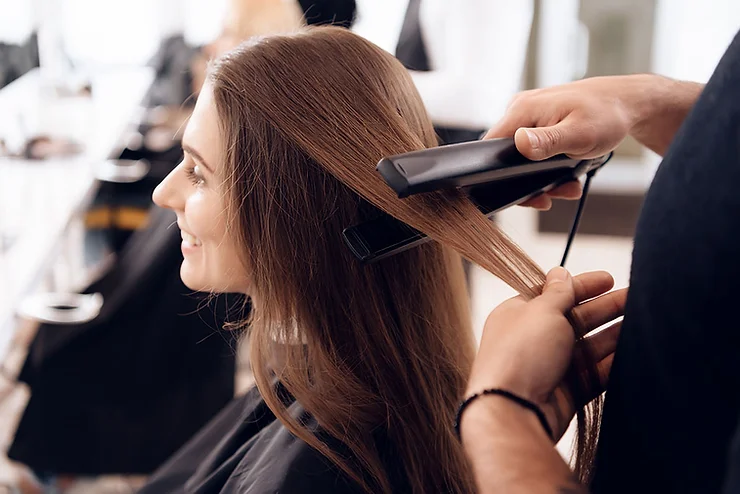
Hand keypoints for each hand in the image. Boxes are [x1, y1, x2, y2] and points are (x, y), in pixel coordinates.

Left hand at [466, 267, 626, 439]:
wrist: (514, 410)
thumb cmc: (520, 355)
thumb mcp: (541, 312)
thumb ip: (557, 293)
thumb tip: (560, 272)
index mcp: (518, 314)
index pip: (554, 294)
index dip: (582, 286)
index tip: (609, 279)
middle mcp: (533, 339)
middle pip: (576, 318)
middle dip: (606, 307)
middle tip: (636, 297)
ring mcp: (550, 366)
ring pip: (589, 346)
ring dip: (615, 333)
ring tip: (644, 321)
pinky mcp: (566, 392)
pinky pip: (594, 373)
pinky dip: (613, 363)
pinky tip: (635, 352)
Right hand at [485, 76, 646, 209]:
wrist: (626, 102)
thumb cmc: (607, 115)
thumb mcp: (580, 134)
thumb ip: (548, 142)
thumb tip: (519, 143)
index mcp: (522, 109)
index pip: (491, 147)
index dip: (501, 176)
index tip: (527, 194)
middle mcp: (519, 109)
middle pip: (505, 156)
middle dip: (528, 182)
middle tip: (553, 196)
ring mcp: (528, 115)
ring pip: (521, 157)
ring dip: (542, 178)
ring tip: (567, 188)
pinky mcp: (537, 122)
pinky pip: (533, 150)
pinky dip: (547, 167)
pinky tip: (566, 176)